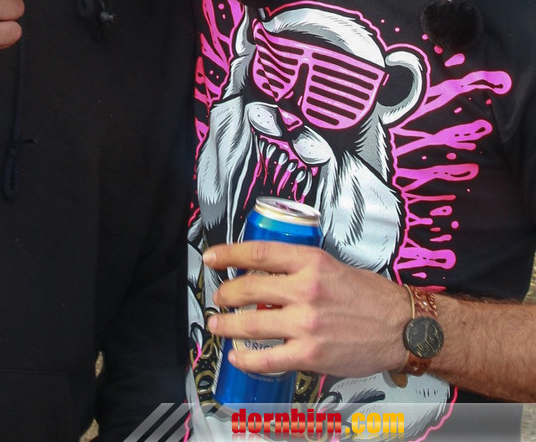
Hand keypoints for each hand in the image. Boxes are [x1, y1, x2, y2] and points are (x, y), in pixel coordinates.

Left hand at [203, 241, 409, 379]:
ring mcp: (306, 324)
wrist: (401, 327)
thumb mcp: (333, 266)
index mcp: (311, 262)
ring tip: (217, 325)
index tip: (212, 257)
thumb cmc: (370, 296)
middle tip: (218, 297)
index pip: (259, 253)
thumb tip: (266, 274)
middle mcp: (306, 290)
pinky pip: (268, 358)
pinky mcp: (310, 355)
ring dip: (227, 326)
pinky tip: (238, 356)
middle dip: (225, 293)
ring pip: (251, 323)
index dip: (229, 254)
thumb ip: (300, 268)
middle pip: (248, 287)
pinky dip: (247, 359)